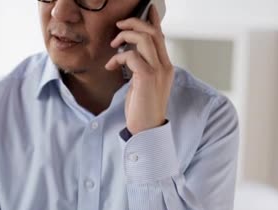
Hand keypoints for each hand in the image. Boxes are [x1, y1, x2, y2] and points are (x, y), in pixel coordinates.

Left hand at [105, 4, 173, 135]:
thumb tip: (130, 55)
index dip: (154, 20)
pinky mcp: (147, 78)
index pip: (161, 37)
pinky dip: (118, 57)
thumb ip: (141, 68)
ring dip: (125, 36)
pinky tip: (111, 66)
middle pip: (153, 32)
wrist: (147, 130)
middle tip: (119, 26)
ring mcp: (158, 71)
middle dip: (134, 23)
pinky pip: (131, 55)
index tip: (148, 8)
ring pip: (144, 39)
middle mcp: (165, 66)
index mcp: (165, 67)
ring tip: (113, 45)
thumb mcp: (142, 85)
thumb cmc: (142, 110)